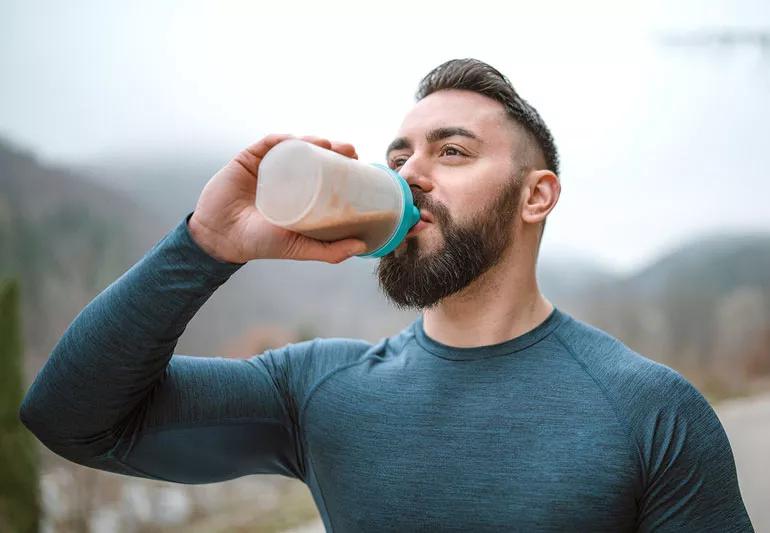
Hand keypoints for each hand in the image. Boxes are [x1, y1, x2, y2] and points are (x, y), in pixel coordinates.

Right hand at [188, 134, 366, 263]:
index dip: (343, 165)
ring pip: (294, 146)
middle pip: (313, 156)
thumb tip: (362, 246)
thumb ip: (329, 251)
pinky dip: (284, 139)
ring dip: (313, 140)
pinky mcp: (248, 159)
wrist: (220, 238)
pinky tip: (297, 139)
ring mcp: (267, 166)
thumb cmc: (259, 243)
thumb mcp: (299, 247)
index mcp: (299, 193)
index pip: (325, 173)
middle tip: (350, 151)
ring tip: (329, 144)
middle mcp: (285, 177)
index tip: (359, 162)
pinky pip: (268, 143)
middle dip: (334, 149)